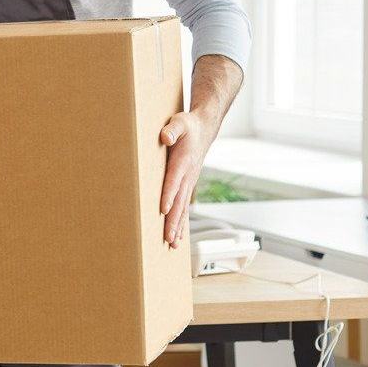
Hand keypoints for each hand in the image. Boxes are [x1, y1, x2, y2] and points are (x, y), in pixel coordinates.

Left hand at [159, 110, 217, 248]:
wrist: (204, 129)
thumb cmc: (188, 126)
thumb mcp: (180, 122)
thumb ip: (172, 129)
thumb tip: (164, 137)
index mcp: (183, 162)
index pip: (174, 181)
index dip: (169, 195)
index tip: (163, 210)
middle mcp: (188, 176)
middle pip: (179, 201)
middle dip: (173, 221)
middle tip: (167, 239)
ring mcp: (189, 183)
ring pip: (182, 208)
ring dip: (177, 226)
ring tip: (171, 244)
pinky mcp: (188, 185)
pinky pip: (184, 206)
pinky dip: (181, 222)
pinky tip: (177, 237)